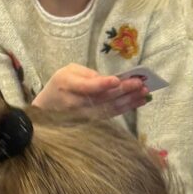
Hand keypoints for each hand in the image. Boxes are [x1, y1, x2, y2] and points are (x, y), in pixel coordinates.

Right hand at [32, 65, 150, 118]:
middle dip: (123, 91)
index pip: (86, 87)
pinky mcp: (92, 122)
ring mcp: (84, 116)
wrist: (48, 108)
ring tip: (144, 93)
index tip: (116, 80)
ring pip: (109, 108)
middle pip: (102, 98)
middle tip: (140, 84)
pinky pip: (111, 115)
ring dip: (129, 101)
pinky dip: (126, 108)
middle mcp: (75, 103)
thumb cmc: (61, 84)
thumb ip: (87, 73)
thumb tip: (109, 80)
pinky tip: (139, 101)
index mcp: (67, 85)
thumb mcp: (68, 71)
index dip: (101, 84)